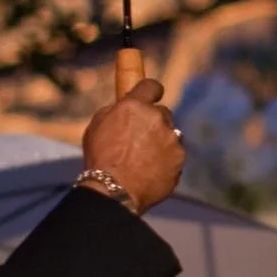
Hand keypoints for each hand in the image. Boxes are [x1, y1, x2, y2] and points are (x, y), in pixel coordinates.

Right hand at [81, 78, 183, 213]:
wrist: (113, 190)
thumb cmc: (100, 158)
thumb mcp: (97, 126)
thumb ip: (115, 111)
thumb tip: (124, 106)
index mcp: (135, 106)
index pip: (151, 86)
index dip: (150, 91)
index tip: (152, 96)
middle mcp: (156, 118)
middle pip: (162, 113)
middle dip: (153, 122)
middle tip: (139, 138)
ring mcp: (171, 139)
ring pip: (170, 134)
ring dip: (160, 142)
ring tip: (143, 159)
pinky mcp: (179, 158)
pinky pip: (174, 155)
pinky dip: (166, 161)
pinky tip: (150, 171)